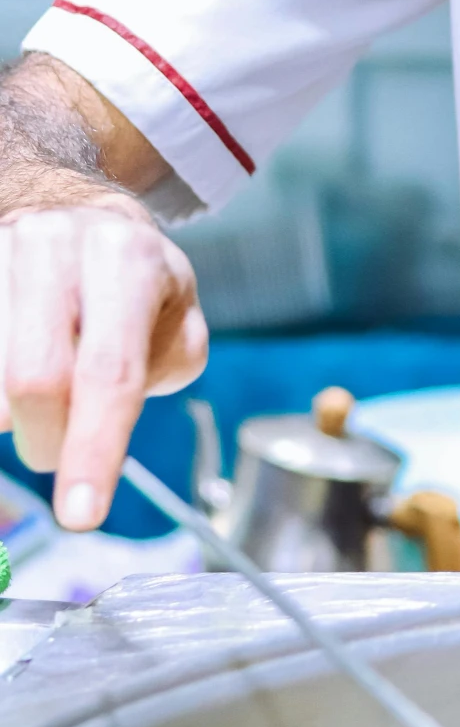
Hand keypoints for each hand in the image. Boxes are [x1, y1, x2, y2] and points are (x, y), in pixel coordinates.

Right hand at [0, 201, 208, 530]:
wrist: (74, 211)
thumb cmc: (135, 286)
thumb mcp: (176, 324)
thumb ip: (154, 376)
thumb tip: (93, 438)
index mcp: (127, 259)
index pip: (109, 372)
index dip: (94, 450)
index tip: (81, 515)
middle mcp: (56, 245)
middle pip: (34, 380)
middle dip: (47, 440)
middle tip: (58, 451)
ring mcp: (0, 249)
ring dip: (11, 418)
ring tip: (39, 402)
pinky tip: (14, 390)